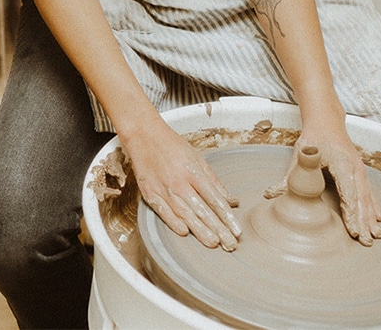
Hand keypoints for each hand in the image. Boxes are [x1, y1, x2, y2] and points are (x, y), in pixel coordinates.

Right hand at [124, 125, 241, 250]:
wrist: (143, 135)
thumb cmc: (171, 145)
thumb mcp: (197, 158)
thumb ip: (212, 180)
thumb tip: (228, 200)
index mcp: (193, 172)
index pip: (215, 200)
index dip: (227, 217)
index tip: (237, 231)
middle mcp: (179, 182)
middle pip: (202, 210)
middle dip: (218, 229)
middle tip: (230, 244)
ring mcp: (163, 188)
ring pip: (184, 214)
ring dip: (200, 230)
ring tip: (213, 243)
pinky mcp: (149, 192)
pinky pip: (163, 211)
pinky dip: (173, 222)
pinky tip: (184, 232)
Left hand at [267, 132, 380, 245]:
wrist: (327, 121)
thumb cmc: (314, 137)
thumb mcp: (300, 153)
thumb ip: (290, 176)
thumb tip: (270, 194)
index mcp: (342, 165)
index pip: (348, 193)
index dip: (351, 213)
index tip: (353, 231)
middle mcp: (355, 169)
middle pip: (361, 200)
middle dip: (364, 222)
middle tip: (366, 242)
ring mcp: (360, 170)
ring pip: (367, 197)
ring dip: (371, 217)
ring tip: (375, 236)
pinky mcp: (360, 171)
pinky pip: (369, 192)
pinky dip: (374, 206)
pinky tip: (379, 219)